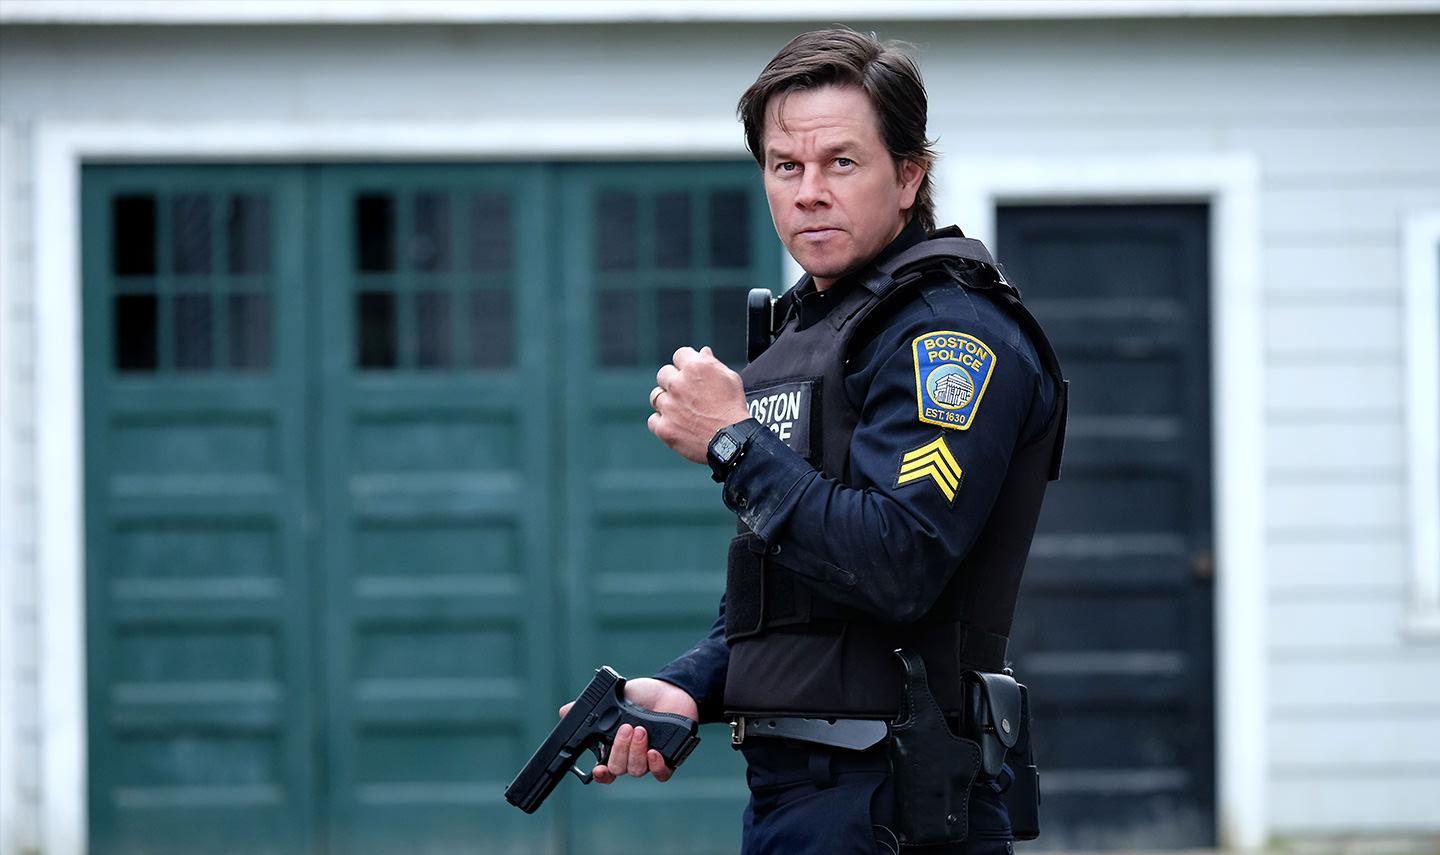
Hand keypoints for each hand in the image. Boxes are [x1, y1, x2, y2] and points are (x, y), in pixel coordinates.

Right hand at [557, 677, 699, 783]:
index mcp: (614, 748)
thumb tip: (564, 712)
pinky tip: (654, 752)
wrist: (669, 690)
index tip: (597, 769)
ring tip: (641, 730)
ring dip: (636, 752)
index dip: (599, 774)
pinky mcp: (669, 759)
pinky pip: (661, 774)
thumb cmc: (641, 696)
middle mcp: (630, 758)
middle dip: (619, 750)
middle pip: (617, 769)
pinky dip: (656, 766)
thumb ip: (591, 707)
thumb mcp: (614, 698)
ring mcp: (648, 760)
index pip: (604, 770)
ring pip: (636, 771)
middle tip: (626, 728)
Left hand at [647, 346, 749, 462]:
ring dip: (666, 401)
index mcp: (695, 368)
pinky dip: (662, 422)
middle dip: (673, 381)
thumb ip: (713, 363)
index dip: (686, 363)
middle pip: (663, 374)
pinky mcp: (664, 427)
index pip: (679, 354)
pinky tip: (675, 424)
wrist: (732, 440)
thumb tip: (703, 352)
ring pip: (656, 396)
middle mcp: (678, 384)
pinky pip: (653, 420)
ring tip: (681, 411)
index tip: (690, 373)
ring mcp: (668, 406)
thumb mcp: (730, 379)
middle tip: (686, 394)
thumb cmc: (733, 409)